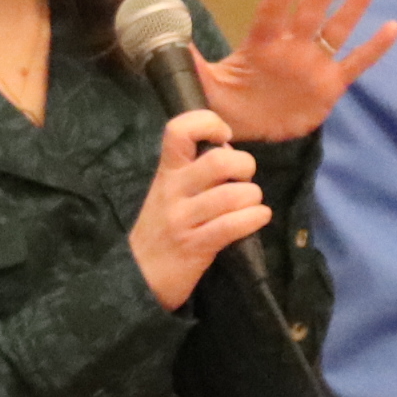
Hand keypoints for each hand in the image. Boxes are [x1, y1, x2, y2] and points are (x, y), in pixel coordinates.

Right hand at [129, 108, 270, 309]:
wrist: (136, 275)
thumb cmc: (162, 227)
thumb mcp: (168, 191)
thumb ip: (194, 169)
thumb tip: (229, 149)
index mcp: (167, 171)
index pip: (179, 130)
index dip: (208, 122)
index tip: (224, 136)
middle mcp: (173, 190)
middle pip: (218, 161)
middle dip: (244, 166)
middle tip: (243, 179)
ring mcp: (183, 219)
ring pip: (231, 195)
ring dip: (253, 197)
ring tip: (252, 204)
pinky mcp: (195, 246)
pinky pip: (232, 226)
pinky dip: (255, 218)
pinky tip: (259, 217)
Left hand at [195, 0, 396, 144]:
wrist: (250, 130)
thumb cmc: (228, 102)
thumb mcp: (206, 85)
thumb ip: (192, 62)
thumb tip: (168, 38)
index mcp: (261, 45)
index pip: (272, 14)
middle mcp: (292, 47)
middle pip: (311, 12)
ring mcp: (314, 63)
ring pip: (338, 29)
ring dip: (354, 5)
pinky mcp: (331, 84)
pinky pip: (355, 63)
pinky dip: (373, 48)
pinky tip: (393, 27)